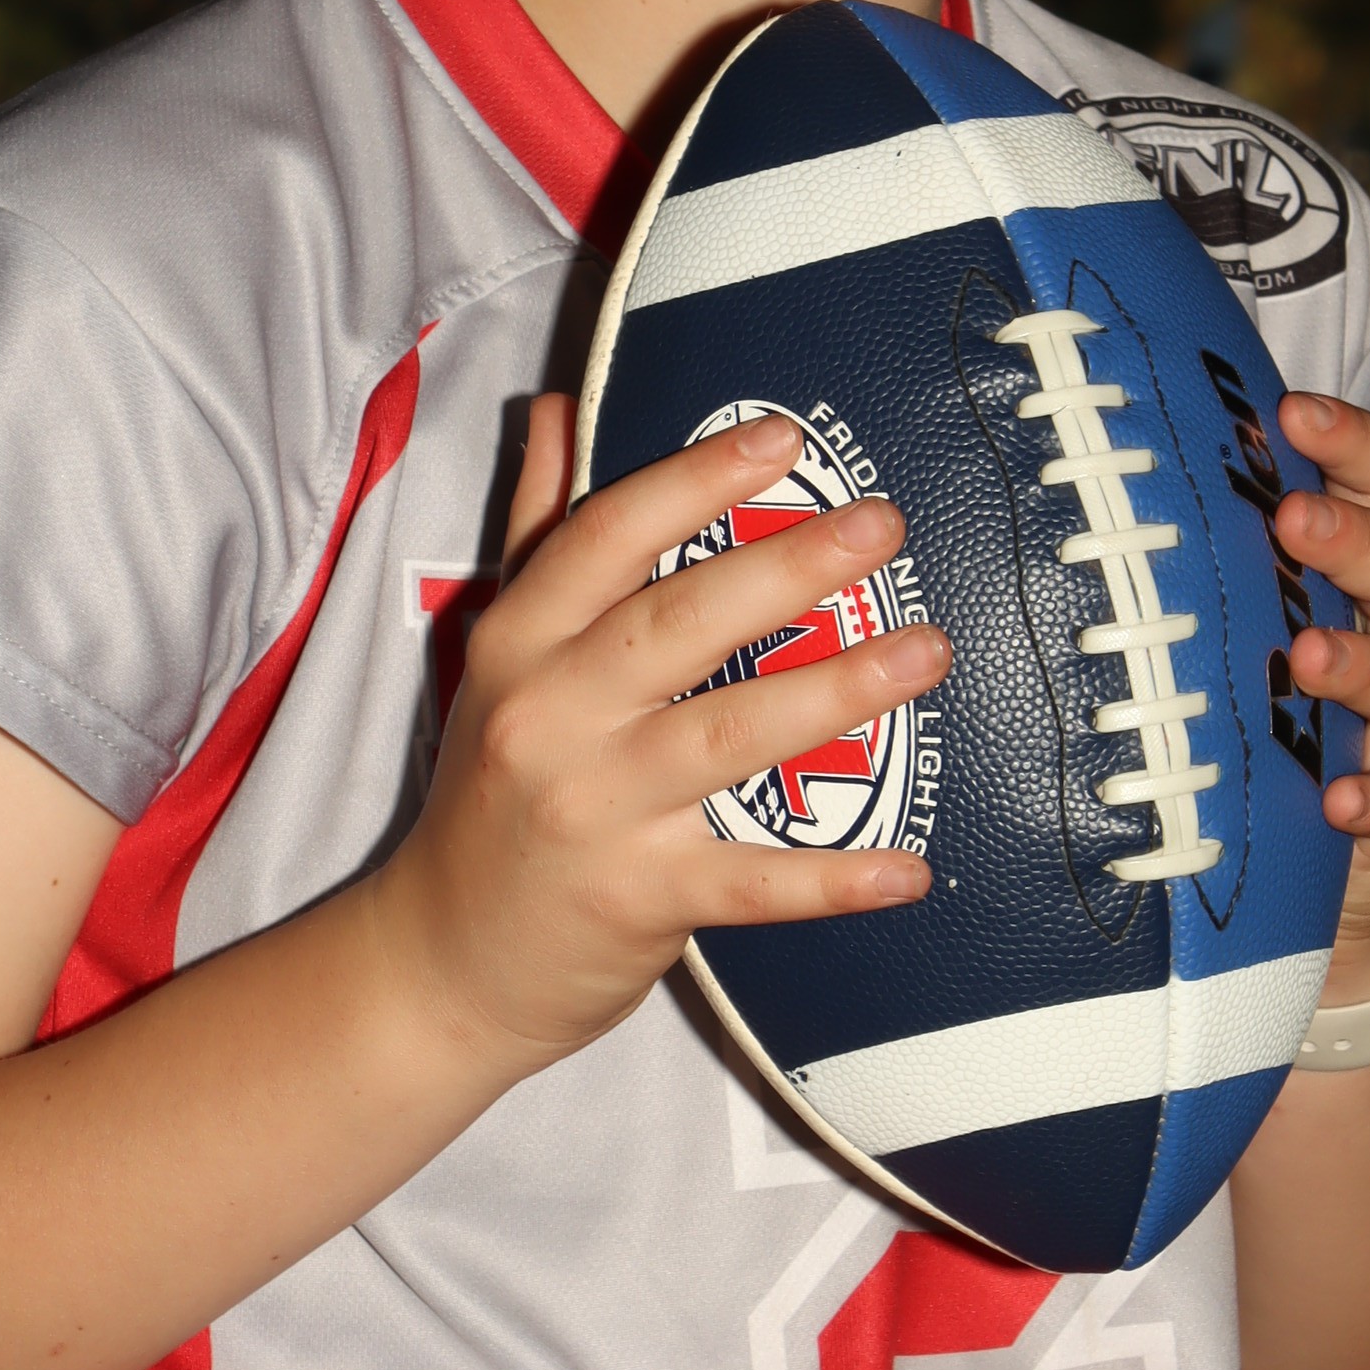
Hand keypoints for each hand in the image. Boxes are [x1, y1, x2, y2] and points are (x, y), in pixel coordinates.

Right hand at [371, 399, 943, 1078]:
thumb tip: (558, 408)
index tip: (782, 437)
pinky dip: (830, 880)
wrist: (441, 961)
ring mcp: (593, 810)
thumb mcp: (493, 655)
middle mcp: (549, 717)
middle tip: (881, 526)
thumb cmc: (490, 794)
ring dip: (836, 692)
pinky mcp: (636, 899)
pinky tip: (909, 869)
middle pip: (678, 622)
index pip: (607, 538)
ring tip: (928, 651)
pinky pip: (749, 883)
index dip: (695, 480)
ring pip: (727, 736)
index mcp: (518, 643)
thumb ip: (535, 532)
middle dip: (787, 567)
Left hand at [1271, 389, 1369, 1008]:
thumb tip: (1118, 476)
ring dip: (1367, 663)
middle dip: (1359, 541)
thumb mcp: (1253, 626)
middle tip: (1294, 523)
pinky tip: (1340, 797)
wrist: (1324, 865)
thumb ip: (1228, 560)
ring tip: (1308, 660)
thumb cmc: (1278, 710)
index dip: (1353, 441)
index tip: (1294, 411)